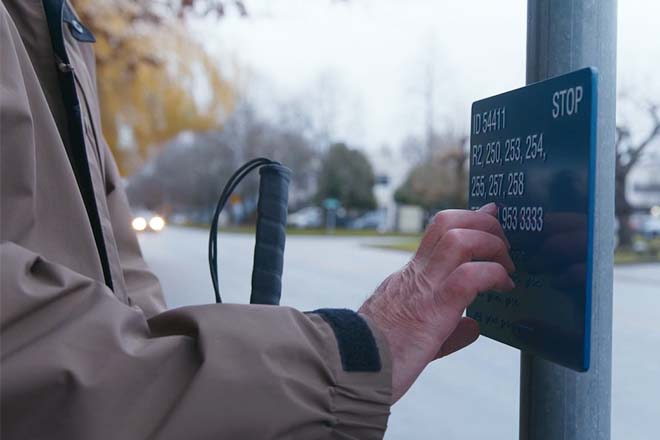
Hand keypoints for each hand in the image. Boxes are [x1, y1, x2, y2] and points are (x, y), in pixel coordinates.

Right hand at [359, 203, 514, 402]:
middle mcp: (415, 274)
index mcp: (409, 278)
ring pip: (459, 238)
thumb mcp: (415, 335)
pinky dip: (493, 274)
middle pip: (448, 221)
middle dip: (483, 223)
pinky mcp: (433, 308)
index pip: (439, 233)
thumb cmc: (380, 359)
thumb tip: (472, 326)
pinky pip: (469, 276)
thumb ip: (447, 328)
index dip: (468, 217)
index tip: (489, 212)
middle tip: (503, 244)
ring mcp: (423, 287)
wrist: (353, 370)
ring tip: (506, 264)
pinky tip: (504, 287)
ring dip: (491, 243)